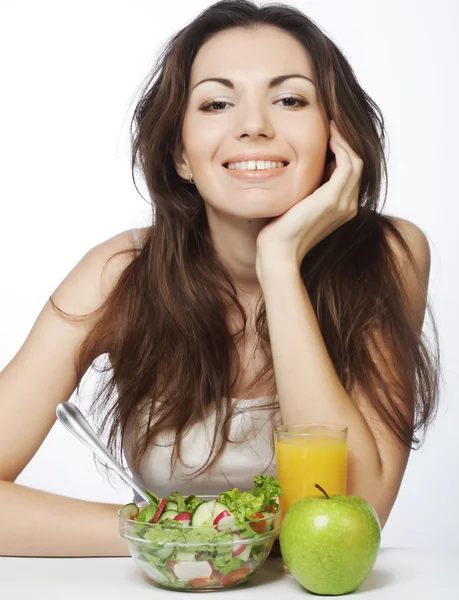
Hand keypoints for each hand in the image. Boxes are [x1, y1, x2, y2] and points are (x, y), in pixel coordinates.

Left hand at [255, 120, 363, 274]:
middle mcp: (348, 207)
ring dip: (344, 141)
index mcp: (342, 209)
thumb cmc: (282, 231)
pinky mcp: (333, 198)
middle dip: (346, 143)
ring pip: (355, 162)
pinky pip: (347, 164)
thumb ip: (308, 190)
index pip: (351, 174)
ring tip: (331, 127)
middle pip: (357, 165)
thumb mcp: (299, 205)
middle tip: (333, 126)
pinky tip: (328, 138)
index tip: (330, 136)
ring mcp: (344, 203)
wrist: (279, 250)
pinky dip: (340, 147)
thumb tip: (305, 169)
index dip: (343, 152)